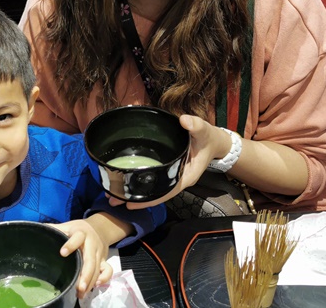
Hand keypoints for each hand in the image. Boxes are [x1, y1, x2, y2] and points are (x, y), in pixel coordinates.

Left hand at [52, 220, 113, 297]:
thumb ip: (53, 229)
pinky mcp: (104, 260)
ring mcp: (99, 253)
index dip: (71, 245)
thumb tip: (35, 230)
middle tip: (78, 287)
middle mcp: (92, 243)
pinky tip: (95, 286)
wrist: (99, 228)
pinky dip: (104, 278)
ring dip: (91, 282)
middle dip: (85, 274)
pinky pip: (108, 270)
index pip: (77, 237)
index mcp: (80, 233)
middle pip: (90, 259)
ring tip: (81, 293)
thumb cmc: (77, 229)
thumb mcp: (66, 226)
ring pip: (98, 268)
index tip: (62, 253)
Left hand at [110, 114, 230, 208]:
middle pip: (155, 193)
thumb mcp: (204, 131)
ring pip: (152, 187)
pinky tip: (123, 178)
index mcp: (186, 177)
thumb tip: (184, 120)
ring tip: (111, 194)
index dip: (149, 200)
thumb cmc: (208, 138)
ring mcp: (171, 175)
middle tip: (112, 201)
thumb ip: (196, 126)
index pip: (166, 193)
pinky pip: (152, 177)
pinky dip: (138, 179)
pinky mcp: (166, 169)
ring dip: (134, 190)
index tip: (131, 204)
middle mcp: (177, 179)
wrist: (213, 141)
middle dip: (135, 197)